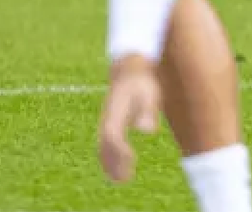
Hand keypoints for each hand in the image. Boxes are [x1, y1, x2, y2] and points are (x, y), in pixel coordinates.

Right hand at [98, 57, 161, 182]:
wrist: (129, 70)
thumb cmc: (141, 82)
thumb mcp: (148, 93)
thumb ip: (147, 111)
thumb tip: (148, 129)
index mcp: (114, 112)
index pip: (112, 136)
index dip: (119, 150)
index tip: (130, 159)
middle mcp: (107, 120)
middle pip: (105, 146)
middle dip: (113, 164)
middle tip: (124, 179)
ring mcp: (106, 123)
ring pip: (103, 149)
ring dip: (110, 165)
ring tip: (122, 180)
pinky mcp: (111, 126)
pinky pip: (107, 146)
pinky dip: (110, 159)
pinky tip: (120, 170)